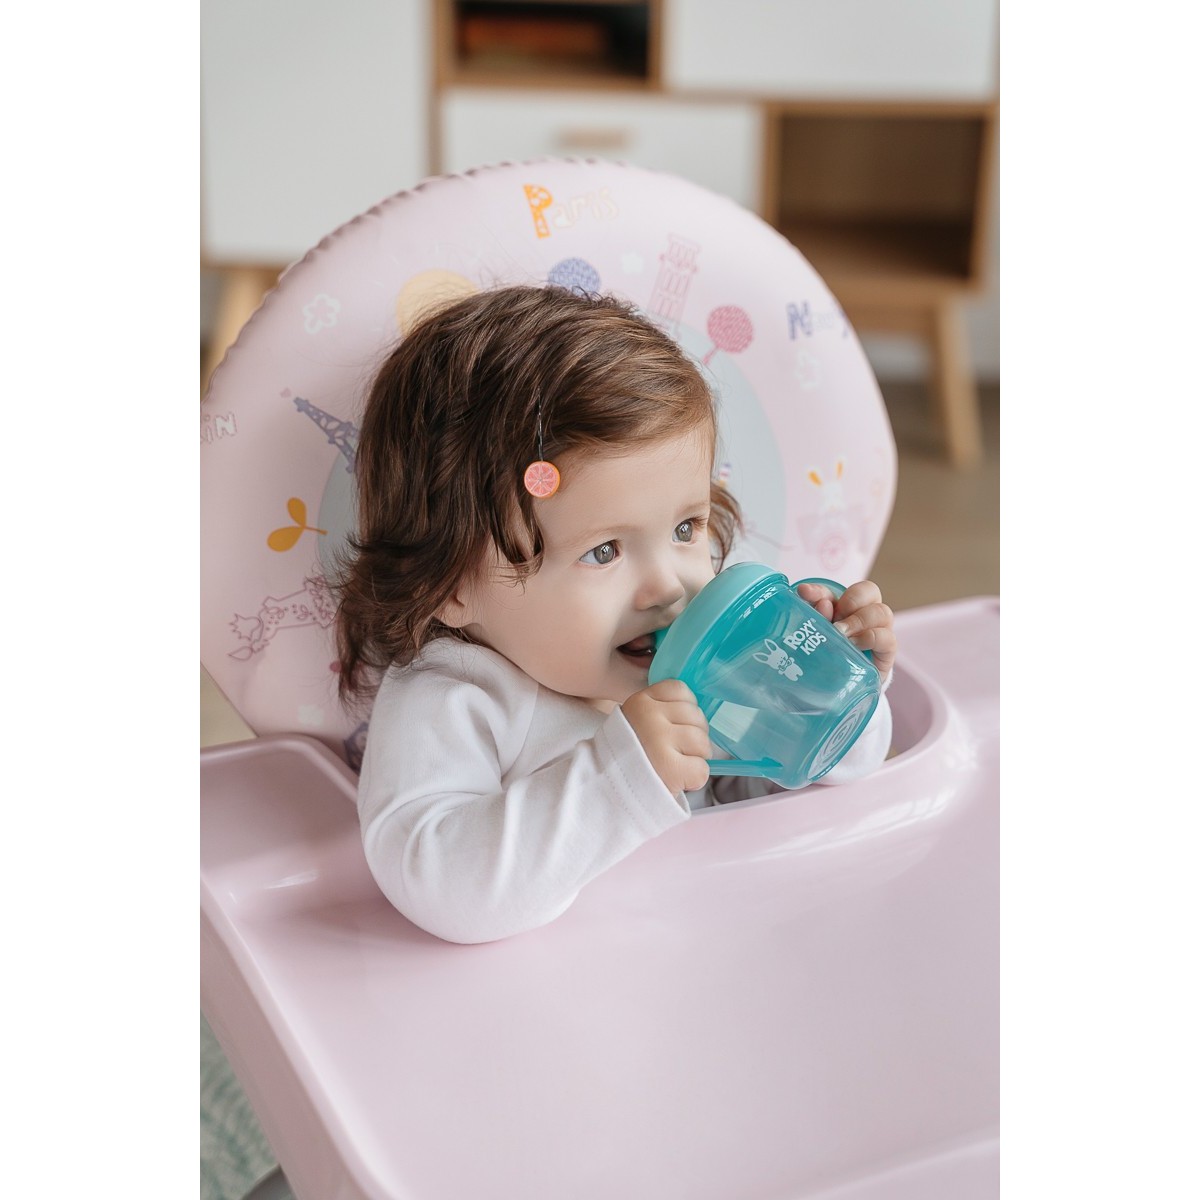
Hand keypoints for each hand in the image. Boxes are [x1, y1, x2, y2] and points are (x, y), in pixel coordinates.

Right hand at [621, 679, 711, 794]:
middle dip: (695, 736)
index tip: (675, 726)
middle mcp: (649, 717)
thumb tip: (696, 711)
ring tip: (678, 766)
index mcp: (641, 702)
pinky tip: (679, 780)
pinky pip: (701, 769)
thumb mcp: (635, 721)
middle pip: (697, 716)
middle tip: (677, 752)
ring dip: (697, 758)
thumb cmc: (628, 757)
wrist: (606, 788)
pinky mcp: (670, 768)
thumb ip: (661, 710)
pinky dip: (695, 779)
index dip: (685, 710)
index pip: (680, 690)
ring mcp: (659, 741)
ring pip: (703, 742)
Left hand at [795, 579, 895, 682]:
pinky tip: (854, 645)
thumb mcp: (815, 638)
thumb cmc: (826, 659)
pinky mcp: (887, 651)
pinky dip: (871, 637)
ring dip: (860, 620)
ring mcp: (879, 630)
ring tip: (841, 634)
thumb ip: (812, 618)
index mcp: (842, 608)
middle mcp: (864, 613)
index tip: (803, 593)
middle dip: (852, 600)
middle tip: (835, 619)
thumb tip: (811, 599)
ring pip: (882, 612)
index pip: (834, 591)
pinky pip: (888, 638)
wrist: (839, 690)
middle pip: (869, 590)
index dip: (819, 590)